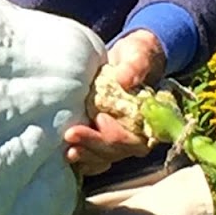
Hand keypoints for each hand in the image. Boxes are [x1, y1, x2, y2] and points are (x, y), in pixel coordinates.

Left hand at [62, 29, 165, 176]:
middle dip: (93, 146)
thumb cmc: (136, 56)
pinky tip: (69, 156)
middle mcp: (134, 134)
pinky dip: (84, 159)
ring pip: (104, 157)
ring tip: (68, 152)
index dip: (116, 134)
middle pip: (115, 151)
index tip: (100, 119)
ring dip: (86, 155)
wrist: (126, 58)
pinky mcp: (102, 135)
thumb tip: (124, 80)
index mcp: (148, 119)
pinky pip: (95, 156)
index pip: (134, 138)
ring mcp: (117, 136)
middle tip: (71, 136)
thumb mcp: (138, 55)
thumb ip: (134, 67)